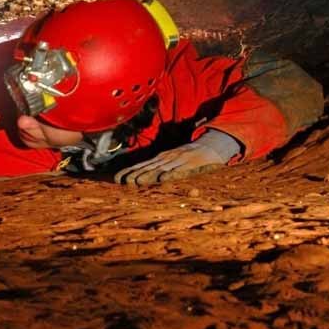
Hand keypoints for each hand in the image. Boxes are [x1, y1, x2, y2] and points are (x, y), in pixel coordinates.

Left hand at [114, 130, 240, 186]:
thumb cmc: (189, 156)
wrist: (211, 147)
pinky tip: (163, 179)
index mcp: (162, 158)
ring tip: (136, 181)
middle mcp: (167, 158)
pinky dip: (171, 174)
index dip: (129, 171)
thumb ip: (159, 167)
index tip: (117, 178)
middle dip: (135, 173)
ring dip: (148, 174)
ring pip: (161, 169)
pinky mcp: (190, 165)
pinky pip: (180, 170)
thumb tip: (141, 176)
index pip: (142, 165)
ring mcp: (178, 161)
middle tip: (122, 181)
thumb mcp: (172, 159)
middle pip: (148, 167)